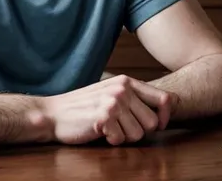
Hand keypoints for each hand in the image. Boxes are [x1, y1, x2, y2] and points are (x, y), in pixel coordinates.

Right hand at [40, 74, 176, 145]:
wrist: (54, 113)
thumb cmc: (84, 107)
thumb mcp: (111, 93)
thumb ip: (135, 97)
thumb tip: (167, 107)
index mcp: (127, 82)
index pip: (165, 99)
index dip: (165, 117)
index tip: (157, 126)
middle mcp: (122, 89)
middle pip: (153, 123)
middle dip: (139, 131)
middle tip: (120, 127)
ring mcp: (113, 101)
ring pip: (138, 134)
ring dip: (124, 137)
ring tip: (108, 128)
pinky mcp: (104, 116)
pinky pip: (121, 139)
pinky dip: (110, 140)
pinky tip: (99, 131)